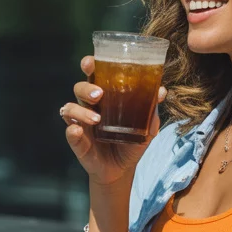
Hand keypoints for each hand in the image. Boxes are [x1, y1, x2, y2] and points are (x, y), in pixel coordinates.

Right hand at [60, 54, 166, 186]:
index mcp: (104, 97)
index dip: (89, 65)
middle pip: (80, 88)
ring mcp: (81, 123)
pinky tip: (77, 130)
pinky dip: (72, 131)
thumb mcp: (145, 126)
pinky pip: (69, 132)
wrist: (122, 169)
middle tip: (99, 94)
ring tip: (97, 120)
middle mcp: (90, 106)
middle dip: (86, 87)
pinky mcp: (77, 141)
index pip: (93, 76)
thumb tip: (161, 91)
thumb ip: (151, 109)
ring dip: (82, 111)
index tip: (91, 62)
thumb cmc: (131, 141)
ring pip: (71, 108)